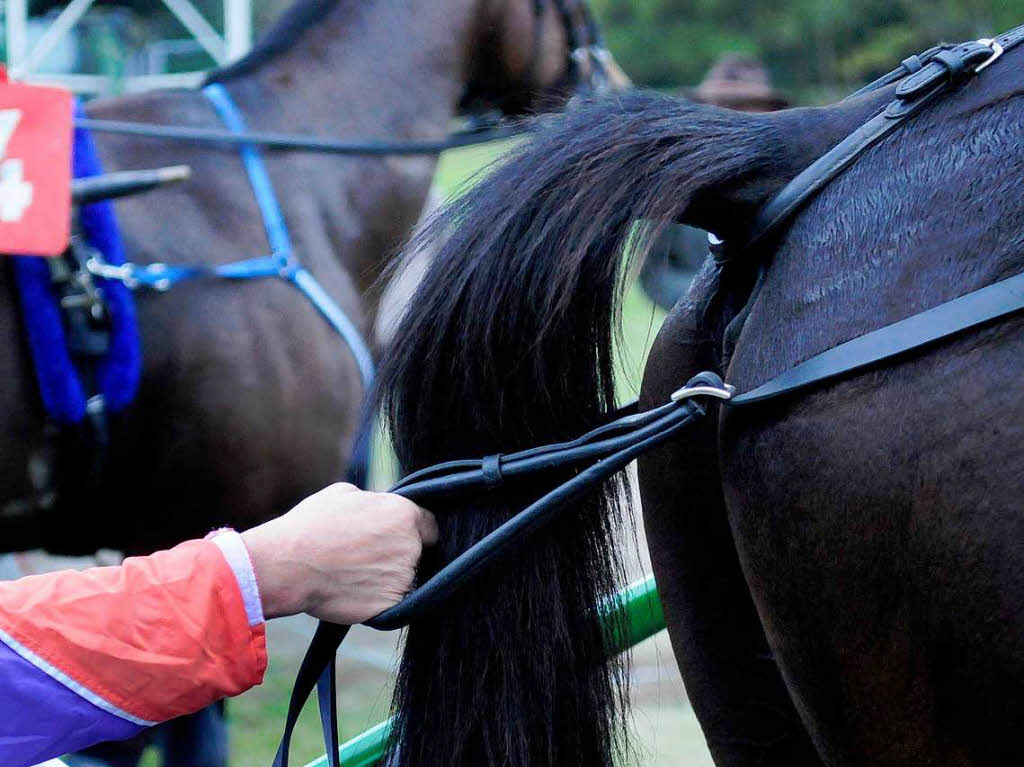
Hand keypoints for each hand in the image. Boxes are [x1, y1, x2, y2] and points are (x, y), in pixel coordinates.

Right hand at [241, 483, 437, 623]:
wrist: (289, 566)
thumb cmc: (311, 525)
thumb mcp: (343, 494)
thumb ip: (372, 501)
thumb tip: (377, 505)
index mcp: (404, 514)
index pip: (430, 526)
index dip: (416, 532)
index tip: (399, 539)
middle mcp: (411, 545)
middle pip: (419, 553)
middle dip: (401, 555)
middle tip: (370, 557)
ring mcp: (404, 577)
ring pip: (406, 579)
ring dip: (389, 578)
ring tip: (355, 574)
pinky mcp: (392, 604)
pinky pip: (393, 602)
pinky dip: (379, 600)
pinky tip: (356, 591)